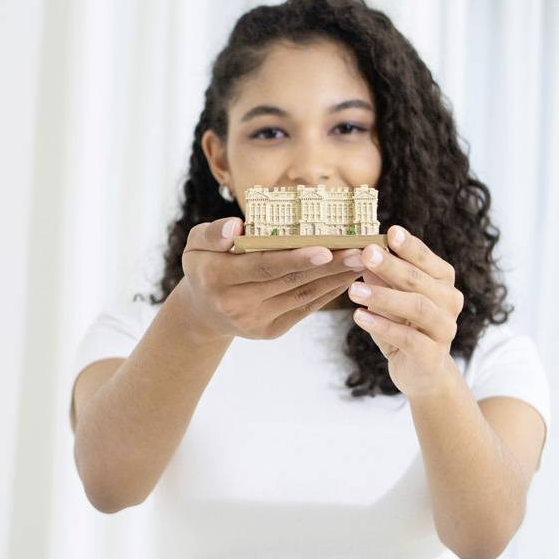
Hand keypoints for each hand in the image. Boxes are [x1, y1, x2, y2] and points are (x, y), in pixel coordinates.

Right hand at [176, 216, 361, 340]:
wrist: (204, 311)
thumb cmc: (205, 265)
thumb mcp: (196, 244)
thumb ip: (213, 233)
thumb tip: (236, 227)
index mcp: (217, 278)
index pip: (262, 266)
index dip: (294, 259)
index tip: (325, 249)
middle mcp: (236, 304)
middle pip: (289, 281)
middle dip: (328, 266)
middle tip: (360, 250)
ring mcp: (256, 322)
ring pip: (301, 296)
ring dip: (335, 278)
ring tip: (362, 259)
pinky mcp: (272, 331)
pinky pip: (304, 308)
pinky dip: (328, 291)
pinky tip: (347, 275)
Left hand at [347, 225, 464, 396]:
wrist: (422, 373)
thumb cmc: (405, 327)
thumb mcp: (390, 299)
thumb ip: (381, 278)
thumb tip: (360, 252)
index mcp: (442, 282)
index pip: (427, 259)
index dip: (410, 246)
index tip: (390, 231)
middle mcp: (450, 302)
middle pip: (419, 280)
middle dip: (391, 265)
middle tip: (366, 254)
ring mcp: (445, 329)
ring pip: (417, 307)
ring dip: (383, 296)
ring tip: (353, 290)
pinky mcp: (433, 355)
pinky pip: (408, 338)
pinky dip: (382, 326)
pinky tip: (359, 317)